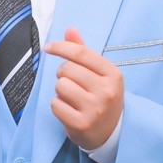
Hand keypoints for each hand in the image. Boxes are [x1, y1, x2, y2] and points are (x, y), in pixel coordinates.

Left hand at [45, 27, 123, 150]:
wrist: (113, 133)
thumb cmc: (102, 96)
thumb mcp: (100, 73)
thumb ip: (84, 51)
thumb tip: (70, 29)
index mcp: (113, 74)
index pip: (81, 53)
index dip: (61, 47)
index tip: (48, 47)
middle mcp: (106, 91)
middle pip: (67, 69)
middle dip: (63, 73)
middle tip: (72, 82)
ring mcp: (94, 109)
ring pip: (60, 85)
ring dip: (60, 90)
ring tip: (72, 97)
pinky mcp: (81, 124)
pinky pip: (55, 104)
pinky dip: (58, 105)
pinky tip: (70, 110)